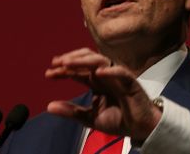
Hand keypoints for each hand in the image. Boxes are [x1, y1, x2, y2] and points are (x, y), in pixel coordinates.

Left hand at [45, 48, 161, 141]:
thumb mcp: (89, 118)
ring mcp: (117, 76)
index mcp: (96, 81)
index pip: (77, 70)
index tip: (48, 73)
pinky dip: (110, 71)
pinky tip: (97, 73)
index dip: (63, 70)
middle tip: (56, 64)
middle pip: (86, 59)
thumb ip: (71, 111)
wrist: (140, 129)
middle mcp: (105, 75)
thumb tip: (49, 106)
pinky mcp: (131, 82)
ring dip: (83, 60)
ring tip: (68, 64)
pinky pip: (121, 72)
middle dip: (70, 59)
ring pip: (99, 60)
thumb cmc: (119, 120)